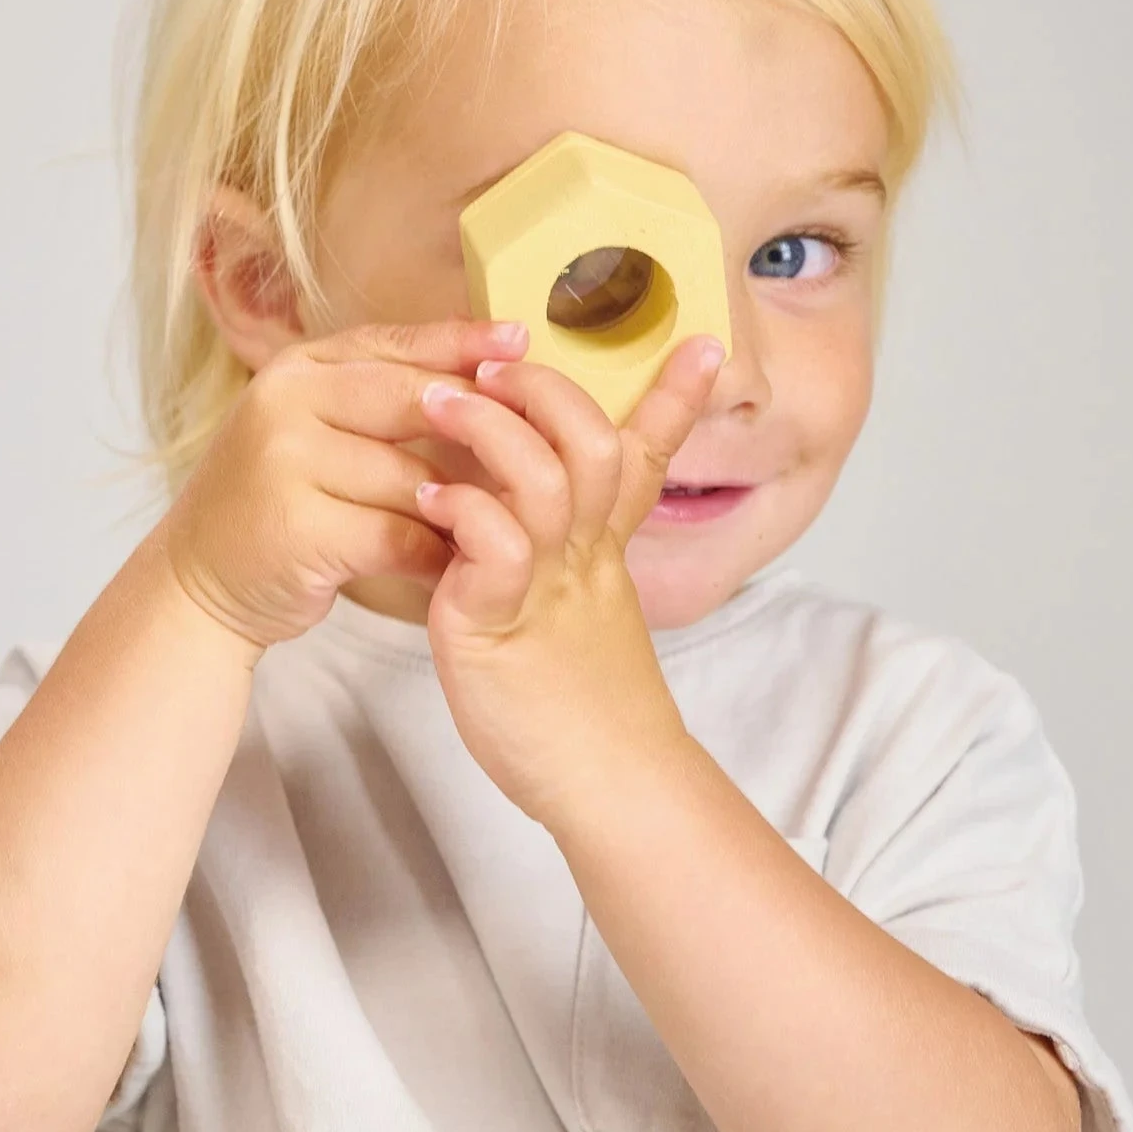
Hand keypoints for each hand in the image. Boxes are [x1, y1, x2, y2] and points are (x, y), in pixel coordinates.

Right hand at [156, 317, 530, 652]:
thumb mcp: (311, 426)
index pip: (393, 344)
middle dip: (479, 423)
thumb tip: (483, 356)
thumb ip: (377, 392)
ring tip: (499, 522)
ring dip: (460, 507)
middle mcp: (284, 403)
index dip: (461, 341)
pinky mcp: (299, 527)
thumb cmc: (275, 502)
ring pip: (413, 476)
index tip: (521, 342)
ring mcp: (286, 463)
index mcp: (294, 369)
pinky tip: (451, 567)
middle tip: (533, 444)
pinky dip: (433, 553)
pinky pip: (398, 533)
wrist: (197, 582)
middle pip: (412, 399)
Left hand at [413, 333, 727, 826]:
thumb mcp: (588, 618)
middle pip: (593, 442)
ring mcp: (548, 584)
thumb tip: (531, 529)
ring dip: (490, 428)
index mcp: (604, 549)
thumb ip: (570, 565)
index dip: (676, 398)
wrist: (608, 787)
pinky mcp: (503, 619)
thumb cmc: (582, 710)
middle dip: (545, 388)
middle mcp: (585, 555)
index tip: (703, 344)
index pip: (647, 456)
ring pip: (544, 478)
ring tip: (439, 401)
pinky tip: (429, 496)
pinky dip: (462, 509)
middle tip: (496, 359)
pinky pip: (494, 545)